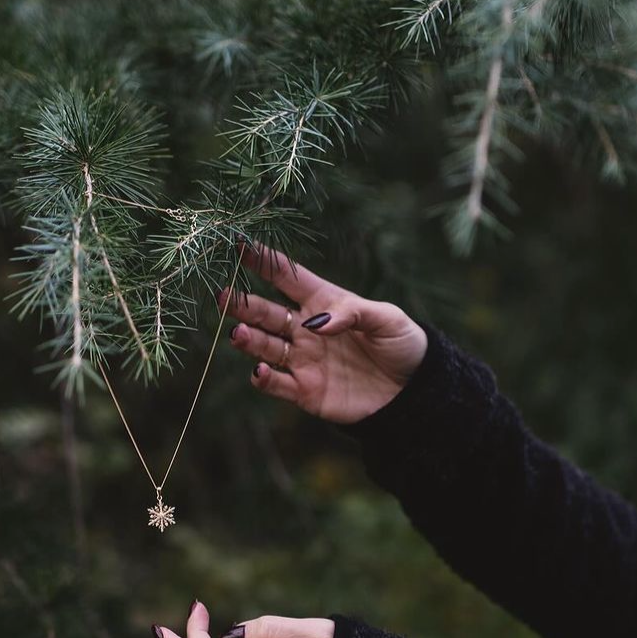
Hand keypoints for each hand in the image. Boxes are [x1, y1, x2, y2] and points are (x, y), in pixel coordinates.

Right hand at [220, 240, 427, 423]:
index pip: (287, 279)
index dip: (264, 262)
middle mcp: (306, 329)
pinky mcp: (305, 390)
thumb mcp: (387, 319)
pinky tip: (259, 370)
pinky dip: (265, 378)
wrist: (412, 393)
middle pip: (266, 313)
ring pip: (265, 346)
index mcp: (324, 303)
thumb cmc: (402, 345)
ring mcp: (303, 360)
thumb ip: (353, 313)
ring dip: (248, 339)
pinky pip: (277, 384)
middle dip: (243, 304)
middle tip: (223, 296)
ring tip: (238, 333)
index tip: (237, 244)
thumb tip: (318, 323)